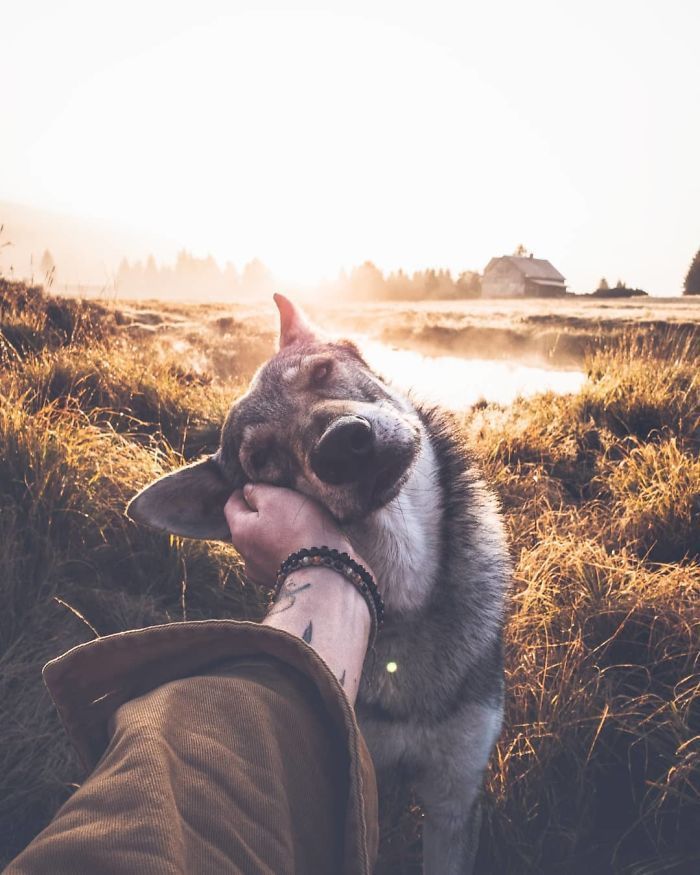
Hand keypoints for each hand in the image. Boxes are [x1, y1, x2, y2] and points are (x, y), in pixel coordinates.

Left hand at [224, 484, 354, 584]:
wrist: (325, 573)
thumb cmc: (299, 529)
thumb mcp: (277, 498)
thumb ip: (258, 491)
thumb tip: (247, 491)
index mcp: (240, 531)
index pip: (232, 505)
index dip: (243, 492)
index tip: (257, 485)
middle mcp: (245, 555)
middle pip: (248, 527)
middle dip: (261, 514)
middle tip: (281, 502)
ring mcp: (262, 573)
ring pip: (263, 545)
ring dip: (274, 534)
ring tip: (296, 525)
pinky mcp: (281, 582)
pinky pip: (279, 559)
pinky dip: (286, 550)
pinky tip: (301, 545)